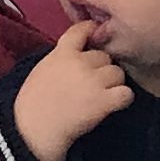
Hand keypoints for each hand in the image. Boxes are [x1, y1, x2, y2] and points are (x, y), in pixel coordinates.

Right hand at [12, 20, 136, 160]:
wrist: (33, 131)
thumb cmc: (33, 104)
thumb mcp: (43, 70)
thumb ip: (61, 58)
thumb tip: (79, 56)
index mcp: (62, 53)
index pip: (82, 30)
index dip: (92, 32)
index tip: (95, 38)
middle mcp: (80, 62)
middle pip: (105, 56)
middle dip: (101, 68)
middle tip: (92, 85)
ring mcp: (93, 81)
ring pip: (118, 73)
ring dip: (113, 84)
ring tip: (101, 96)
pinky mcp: (104, 101)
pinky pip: (126, 93)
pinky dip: (123, 99)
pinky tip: (114, 105)